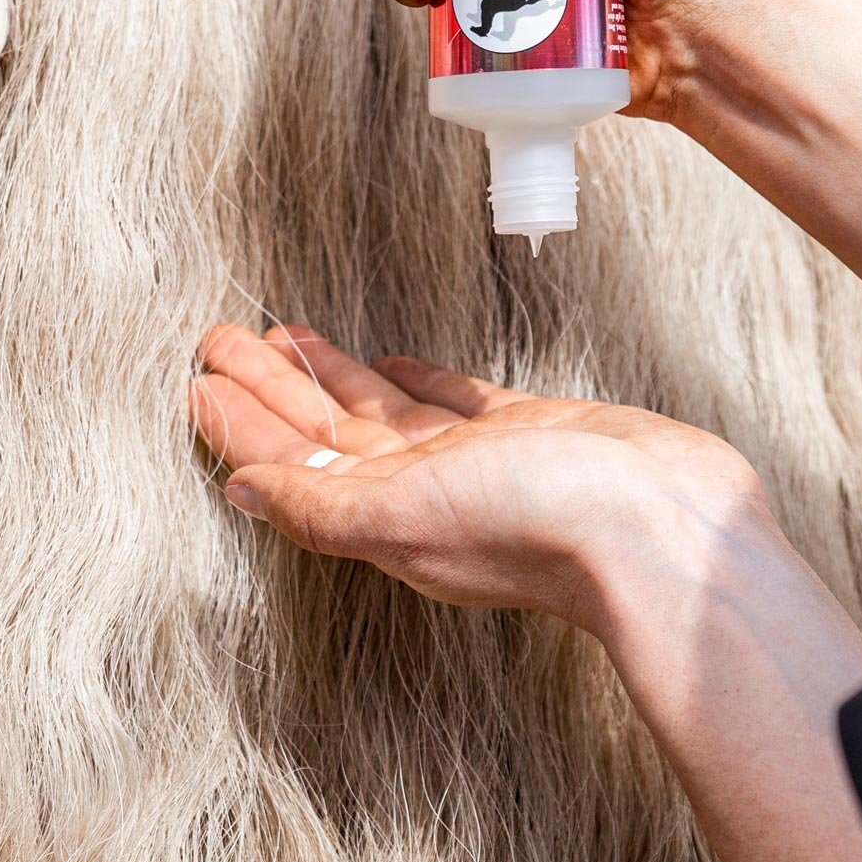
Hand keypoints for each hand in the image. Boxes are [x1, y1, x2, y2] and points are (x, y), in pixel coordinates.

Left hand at [191, 322, 777, 630]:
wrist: (666, 527)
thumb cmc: (541, 523)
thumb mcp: (406, 515)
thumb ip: (321, 506)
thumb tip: (240, 494)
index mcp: (385, 517)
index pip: (290, 465)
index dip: (242, 424)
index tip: (195, 382)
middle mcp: (424, 494)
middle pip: (326, 432)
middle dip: (272, 386)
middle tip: (219, 336)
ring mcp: (478, 466)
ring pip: (383, 413)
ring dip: (331, 376)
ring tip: (285, 334)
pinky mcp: (534, 435)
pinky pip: (458, 403)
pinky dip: (421, 381)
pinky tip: (396, 360)